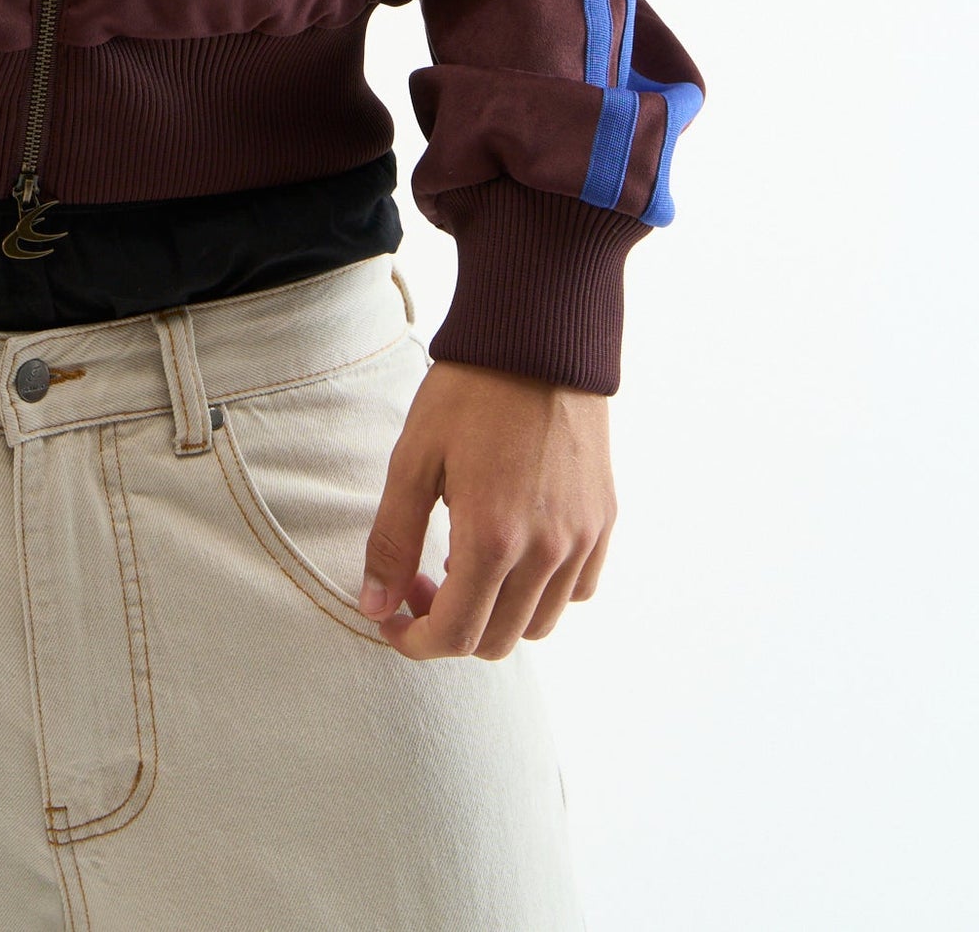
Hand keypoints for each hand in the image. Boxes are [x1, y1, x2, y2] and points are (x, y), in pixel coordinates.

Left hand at [359, 360, 614, 660]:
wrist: (539, 339)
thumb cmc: (469, 392)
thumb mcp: (413, 458)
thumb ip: (392, 539)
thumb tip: (376, 607)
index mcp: (493, 538)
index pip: (456, 635)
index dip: (416, 641)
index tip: (392, 619)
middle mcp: (546, 550)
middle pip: (496, 640)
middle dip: (449, 628)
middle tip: (421, 582)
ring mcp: (581, 539)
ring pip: (539, 624)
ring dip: (495, 615)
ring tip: (464, 565)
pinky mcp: (603, 521)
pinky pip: (576, 590)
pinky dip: (541, 593)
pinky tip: (513, 551)